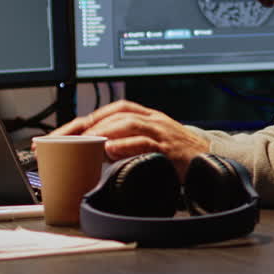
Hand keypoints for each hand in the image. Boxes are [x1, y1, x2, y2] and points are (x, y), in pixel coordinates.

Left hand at [46, 100, 209, 178]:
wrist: (211, 163)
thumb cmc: (179, 155)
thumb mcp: (153, 143)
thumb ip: (128, 142)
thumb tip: (97, 154)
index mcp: (146, 116)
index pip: (110, 111)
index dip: (85, 120)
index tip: (62, 133)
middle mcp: (152, 119)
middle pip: (114, 114)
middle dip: (86, 125)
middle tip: (64, 139)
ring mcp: (161, 131)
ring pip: (127, 123)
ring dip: (102, 132)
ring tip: (82, 143)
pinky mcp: (169, 147)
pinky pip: (145, 141)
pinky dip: (125, 144)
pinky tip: (110, 150)